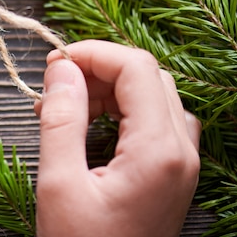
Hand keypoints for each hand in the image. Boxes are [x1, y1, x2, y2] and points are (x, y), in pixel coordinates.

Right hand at [35, 40, 200, 236]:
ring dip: (110, 88)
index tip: (54, 63)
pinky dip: (123, 108)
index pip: (136, 68)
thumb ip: (61, 119)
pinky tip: (92, 121)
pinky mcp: (173, 172)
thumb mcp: (59, 184)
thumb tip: (62, 69)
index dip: (93, 53)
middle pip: (149, 76)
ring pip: (154, 94)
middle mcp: (182, 151)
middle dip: (100, 68)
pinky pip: (156, 119)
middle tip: (57, 85)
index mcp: (159, 151)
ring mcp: (183, 163)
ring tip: (67, 104)